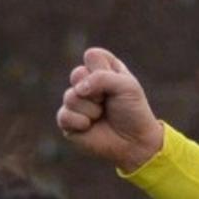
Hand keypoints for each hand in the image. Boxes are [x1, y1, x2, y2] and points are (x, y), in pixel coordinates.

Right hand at [56, 47, 164, 171]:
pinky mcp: (69, 122)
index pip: (91, 56)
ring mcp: (76, 102)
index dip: (104, 70)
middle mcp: (86, 83)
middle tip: (107, 102)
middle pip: (77, 74)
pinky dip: (79, 122)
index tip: (117, 85)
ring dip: (91, 109)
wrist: (134, 142)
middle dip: (96, 91)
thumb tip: (77, 90)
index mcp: (101, 69)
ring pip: (70, 96)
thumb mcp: (126, 85)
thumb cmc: (133, 112)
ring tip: (101, 115)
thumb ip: (101, 77)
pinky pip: (63, 116)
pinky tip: (89, 126)